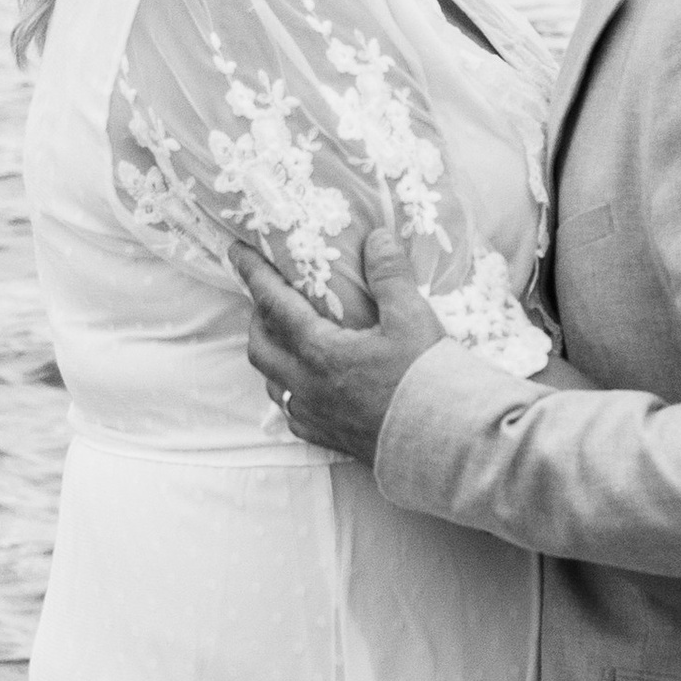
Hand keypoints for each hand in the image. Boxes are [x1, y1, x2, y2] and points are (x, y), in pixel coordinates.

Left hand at [233, 229, 445, 464]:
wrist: (443, 442)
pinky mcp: (328, 437)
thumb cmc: (425, 379)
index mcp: (320, 351)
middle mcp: (307, 385)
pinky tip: (305, 388)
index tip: (237, 252)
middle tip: (266, 299)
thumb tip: (377, 238)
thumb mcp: (412, 318)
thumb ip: (390, 276)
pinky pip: (293, 415)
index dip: (254, 274)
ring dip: (271, 357)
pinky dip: (290, 393)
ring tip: (284, 341)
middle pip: (260, 347)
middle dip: (256, 318)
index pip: (274, 304)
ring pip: (273, 384)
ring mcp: (315, 415)